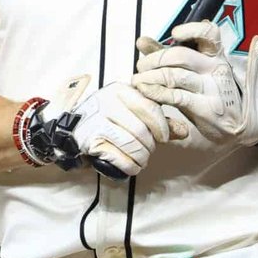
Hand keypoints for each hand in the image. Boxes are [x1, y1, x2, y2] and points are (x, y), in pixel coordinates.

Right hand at [48, 75, 184, 178]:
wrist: (73, 127)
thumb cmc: (109, 118)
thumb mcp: (133, 112)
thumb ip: (160, 120)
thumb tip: (184, 131)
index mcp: (121, 90)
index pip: (151, 108)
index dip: (162, 127)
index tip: (163, 137)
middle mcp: (107, 102)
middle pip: (142, 131)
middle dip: (151, 146)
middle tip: (149, 150)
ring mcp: (97, 121)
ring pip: (132, 145)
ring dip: (142, 158)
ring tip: (141, 159)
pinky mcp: (90, 140)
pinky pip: (118, 157)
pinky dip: (130, 166)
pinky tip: (132, 166)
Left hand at [133, 22, 257, 152]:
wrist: (232, 125)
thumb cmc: (207, 92)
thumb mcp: (191, 70)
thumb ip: (166, 55)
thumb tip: (142, 41)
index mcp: (215, 55)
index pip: (210, 32)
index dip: (191, 29)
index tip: (174, 34)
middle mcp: (216, 68)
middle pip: (181, 54)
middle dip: (154, 59)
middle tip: (141, 67)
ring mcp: (212, 88)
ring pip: (175, 75)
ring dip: (150, 77)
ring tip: (138, 81)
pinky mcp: (206, 108)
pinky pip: (176, 96)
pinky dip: (156, 92)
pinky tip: (146, 92)